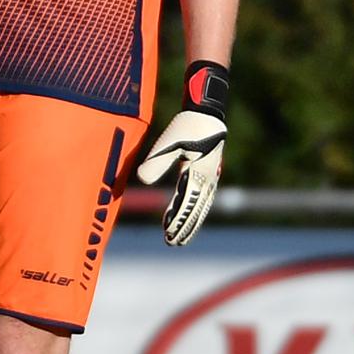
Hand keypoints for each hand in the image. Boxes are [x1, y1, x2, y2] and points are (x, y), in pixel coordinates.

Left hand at [132, 62, 231, 245]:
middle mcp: (208, 178)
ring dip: (191, 222)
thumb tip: (142, 179)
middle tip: (172, 242)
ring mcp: (212, 177)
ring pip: (202, 206)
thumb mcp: (168, 141)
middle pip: (196, 209)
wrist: (207, 111)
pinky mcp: (210, 174)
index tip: (167, 234)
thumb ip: (156, 160)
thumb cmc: (187, 124)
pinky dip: (197, 211)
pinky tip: (190, 216)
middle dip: (184, 227)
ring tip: (180, 237)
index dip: (177, 220)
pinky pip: (204, 199)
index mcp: (197, 172)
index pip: (186, 203)